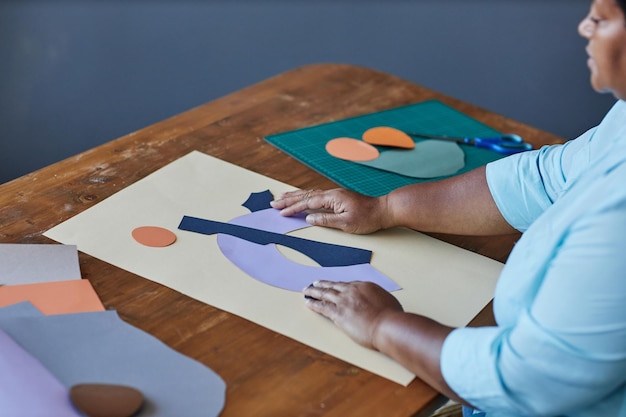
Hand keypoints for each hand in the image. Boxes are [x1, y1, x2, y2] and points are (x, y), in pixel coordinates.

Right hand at [270, 189, 386, 233]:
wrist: (383, 210)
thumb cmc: (367, 218)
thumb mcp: (346, 223)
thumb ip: (326, 220)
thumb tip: (310, 219)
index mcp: (332, 198)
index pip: (308, 203)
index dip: (293, 208)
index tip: (281, 212)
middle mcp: (331, 193)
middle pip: (305, 195)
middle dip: (288, 199)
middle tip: (273, 203)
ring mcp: (335, 194)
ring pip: (310, 194)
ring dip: (295, 196)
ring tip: (282, 198)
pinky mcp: (338, 197)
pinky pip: (316, 195)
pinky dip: (305, 196)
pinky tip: (302, 198)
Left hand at [302, 280, 402, 349]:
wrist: (387, 325)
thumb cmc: (392, 317)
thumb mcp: (388, 301)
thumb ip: (378, 299)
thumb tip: (377, 303)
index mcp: (365, 286)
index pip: (348, 285)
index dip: (339, 286)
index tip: (334, 286)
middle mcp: (352, 290)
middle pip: (334, 286)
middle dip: (323, 284)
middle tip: (315, 283)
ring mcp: (344, 301)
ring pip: (325, 293)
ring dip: (314, 291)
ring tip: (307, 290)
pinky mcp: (338, 314)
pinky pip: (322, 307)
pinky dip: (313, 304)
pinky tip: (308, 302)